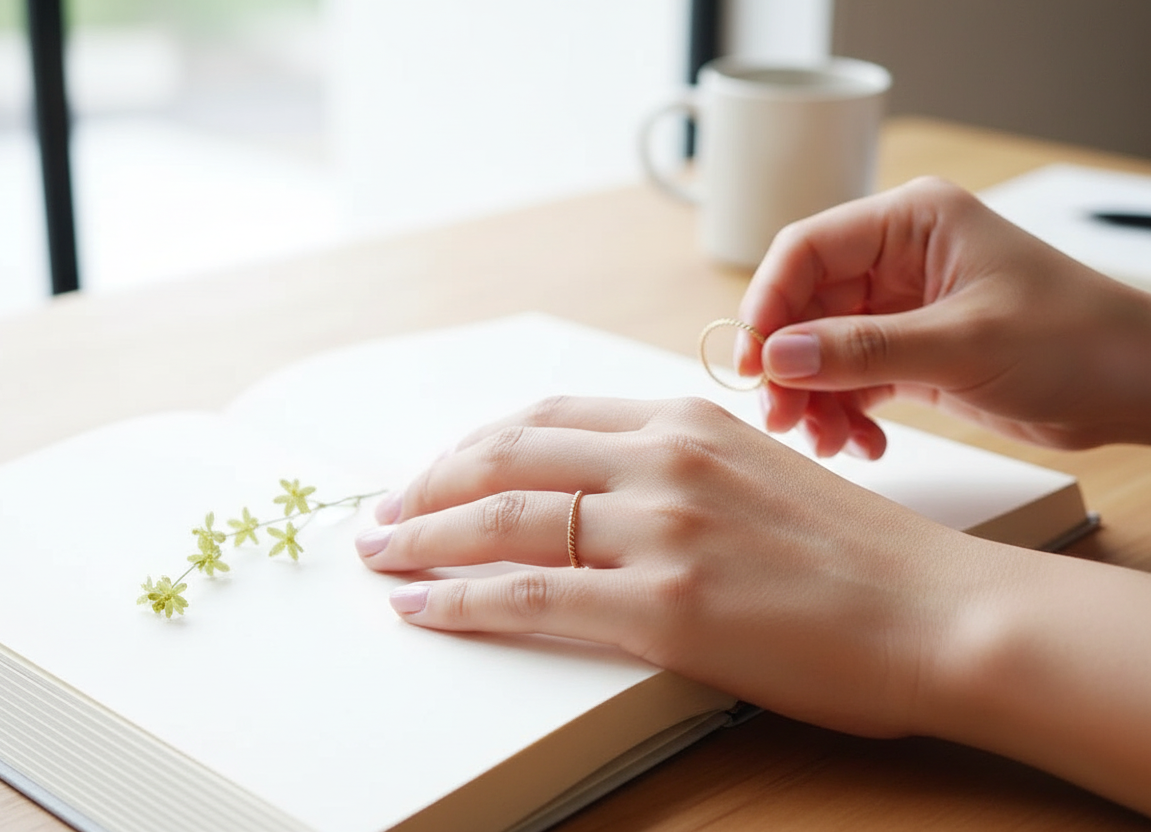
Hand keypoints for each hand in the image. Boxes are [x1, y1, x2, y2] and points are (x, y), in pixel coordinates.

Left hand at [355, 395, 997, 738]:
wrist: (939, 612)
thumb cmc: (860, 555)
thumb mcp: (760, 473)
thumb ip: (680, 468)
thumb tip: (605, 492)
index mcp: (686, 419)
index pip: (545, 415)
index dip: (473, 445)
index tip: (437, 471)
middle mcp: (662, 459)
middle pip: (505, 456)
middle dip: (426, 485)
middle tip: (381, 512)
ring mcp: (659, 530)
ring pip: (501, 520)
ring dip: (421, 538)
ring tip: (379, 555)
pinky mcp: (662, 606)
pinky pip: (527, 595)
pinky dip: (457, 600)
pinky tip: (419, 607)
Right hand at [737, 177, 1150, 457]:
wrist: (1138, 387)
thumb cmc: (1076, 340)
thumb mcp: (963, 344)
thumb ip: (863, 350)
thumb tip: (777, 357)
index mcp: (910, 222)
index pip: (806, 249)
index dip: (768, 304)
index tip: (752, 361)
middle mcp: (898, 258)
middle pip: (806, 306)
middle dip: (790, 365)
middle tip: (781, 416)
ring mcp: (902, 307)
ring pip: (822, 349)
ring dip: (815, 397)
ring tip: (828, 440)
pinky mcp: (911, 351)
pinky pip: (852, 379)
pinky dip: (846, 413)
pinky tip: (863, 444)